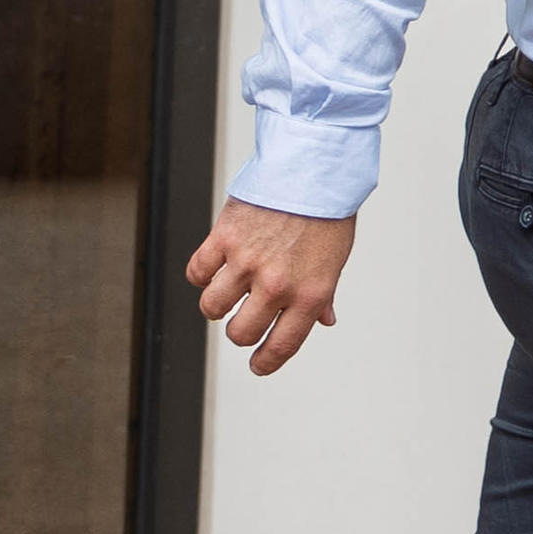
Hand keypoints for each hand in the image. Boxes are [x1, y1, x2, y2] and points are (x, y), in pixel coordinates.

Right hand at [188, 199, 355, 374]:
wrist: (312, 168)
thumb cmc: (327, 212)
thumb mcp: (334, 260)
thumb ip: (323, 295)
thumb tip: (323, 321)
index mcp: (308, 295)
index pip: (280, 346)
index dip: (265, 362)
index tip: (257, 365)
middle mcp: (276, 284)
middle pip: (240, 332)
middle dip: (240, 332)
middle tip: (243, 320)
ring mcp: (247, 262)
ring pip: (213, 306)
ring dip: (216, 306)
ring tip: (226, 293)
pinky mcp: (224, 238)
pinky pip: (198, 272)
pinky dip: (201, 275)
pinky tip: (212, 268)